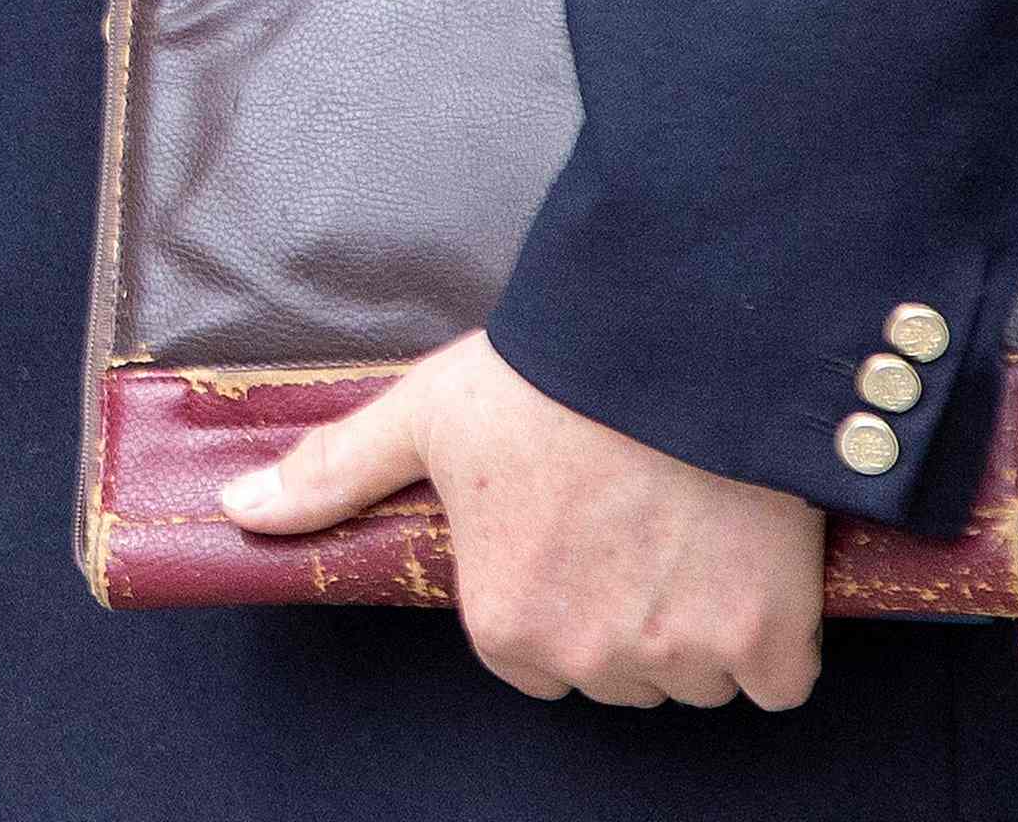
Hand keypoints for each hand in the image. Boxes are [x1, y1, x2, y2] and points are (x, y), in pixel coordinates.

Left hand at [222, 331, 824, 712]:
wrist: (676, 339)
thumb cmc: (546, 377)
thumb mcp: (423, 416)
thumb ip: (334, 474)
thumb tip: (239, 512)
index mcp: (506, 623)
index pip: (531, 656)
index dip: (552, 593)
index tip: (570, 532)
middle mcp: (592, 657)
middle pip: (617, 672)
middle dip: (625, 613)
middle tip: (631, 518)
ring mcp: (685, 654)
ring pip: (694, 675)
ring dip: (701, 623)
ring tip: (687, 525)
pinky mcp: (771, 640)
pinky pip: (777, 678)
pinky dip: (775, 633)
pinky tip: (749, 558)